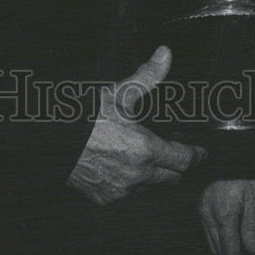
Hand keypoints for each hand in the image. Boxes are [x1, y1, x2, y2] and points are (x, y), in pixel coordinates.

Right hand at [68, 46, 205, 203]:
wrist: (52, 141)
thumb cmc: (86, 117)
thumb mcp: (120, 93)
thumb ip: (148, 76)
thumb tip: (165, 55)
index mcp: (145, 150)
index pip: (183, 160)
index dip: (196, 155)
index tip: (202, 152)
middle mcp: (137, 176)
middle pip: (171, 178)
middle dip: (177, 166)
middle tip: (180, 155)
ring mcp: (120, 191)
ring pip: (150, 187)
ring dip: (154, 175)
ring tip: (151, 159)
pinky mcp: (104, 198)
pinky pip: (128, 193)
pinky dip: (131, 183)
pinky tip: (126, 167)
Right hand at [198, 179, 254, 254]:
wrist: (228, 152)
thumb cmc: (244, 172)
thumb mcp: (254, 198)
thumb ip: (252, 227)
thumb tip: (252, 251)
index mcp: (224, 214)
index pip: (230, 252)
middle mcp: (209, 215)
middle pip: (220, 250)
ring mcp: (202, 210)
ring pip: (213, 242)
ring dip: (226, 250)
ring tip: (242, 254)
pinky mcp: (200, 205)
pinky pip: (208, 231)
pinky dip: (219, 239)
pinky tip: (230, 238)